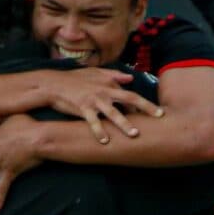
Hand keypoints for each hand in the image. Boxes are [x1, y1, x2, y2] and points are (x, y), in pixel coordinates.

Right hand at [45, 67, 162, 142]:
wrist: (53, 84)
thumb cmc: (75, 79)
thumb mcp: (96, 73)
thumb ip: (114, 75)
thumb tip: (130, 78)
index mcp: (110, 85)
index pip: (131, 95)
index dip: (143, 105)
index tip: (155, 114)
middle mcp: (105, 92)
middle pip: (130, 98)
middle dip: (146, 107)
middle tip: (159, 116)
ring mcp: (94, 100)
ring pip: (113, 112)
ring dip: (124, 124)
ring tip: (134, 134)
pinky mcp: (83, 108)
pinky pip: (93, 121)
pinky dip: (99, 131)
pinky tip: (105, 142)